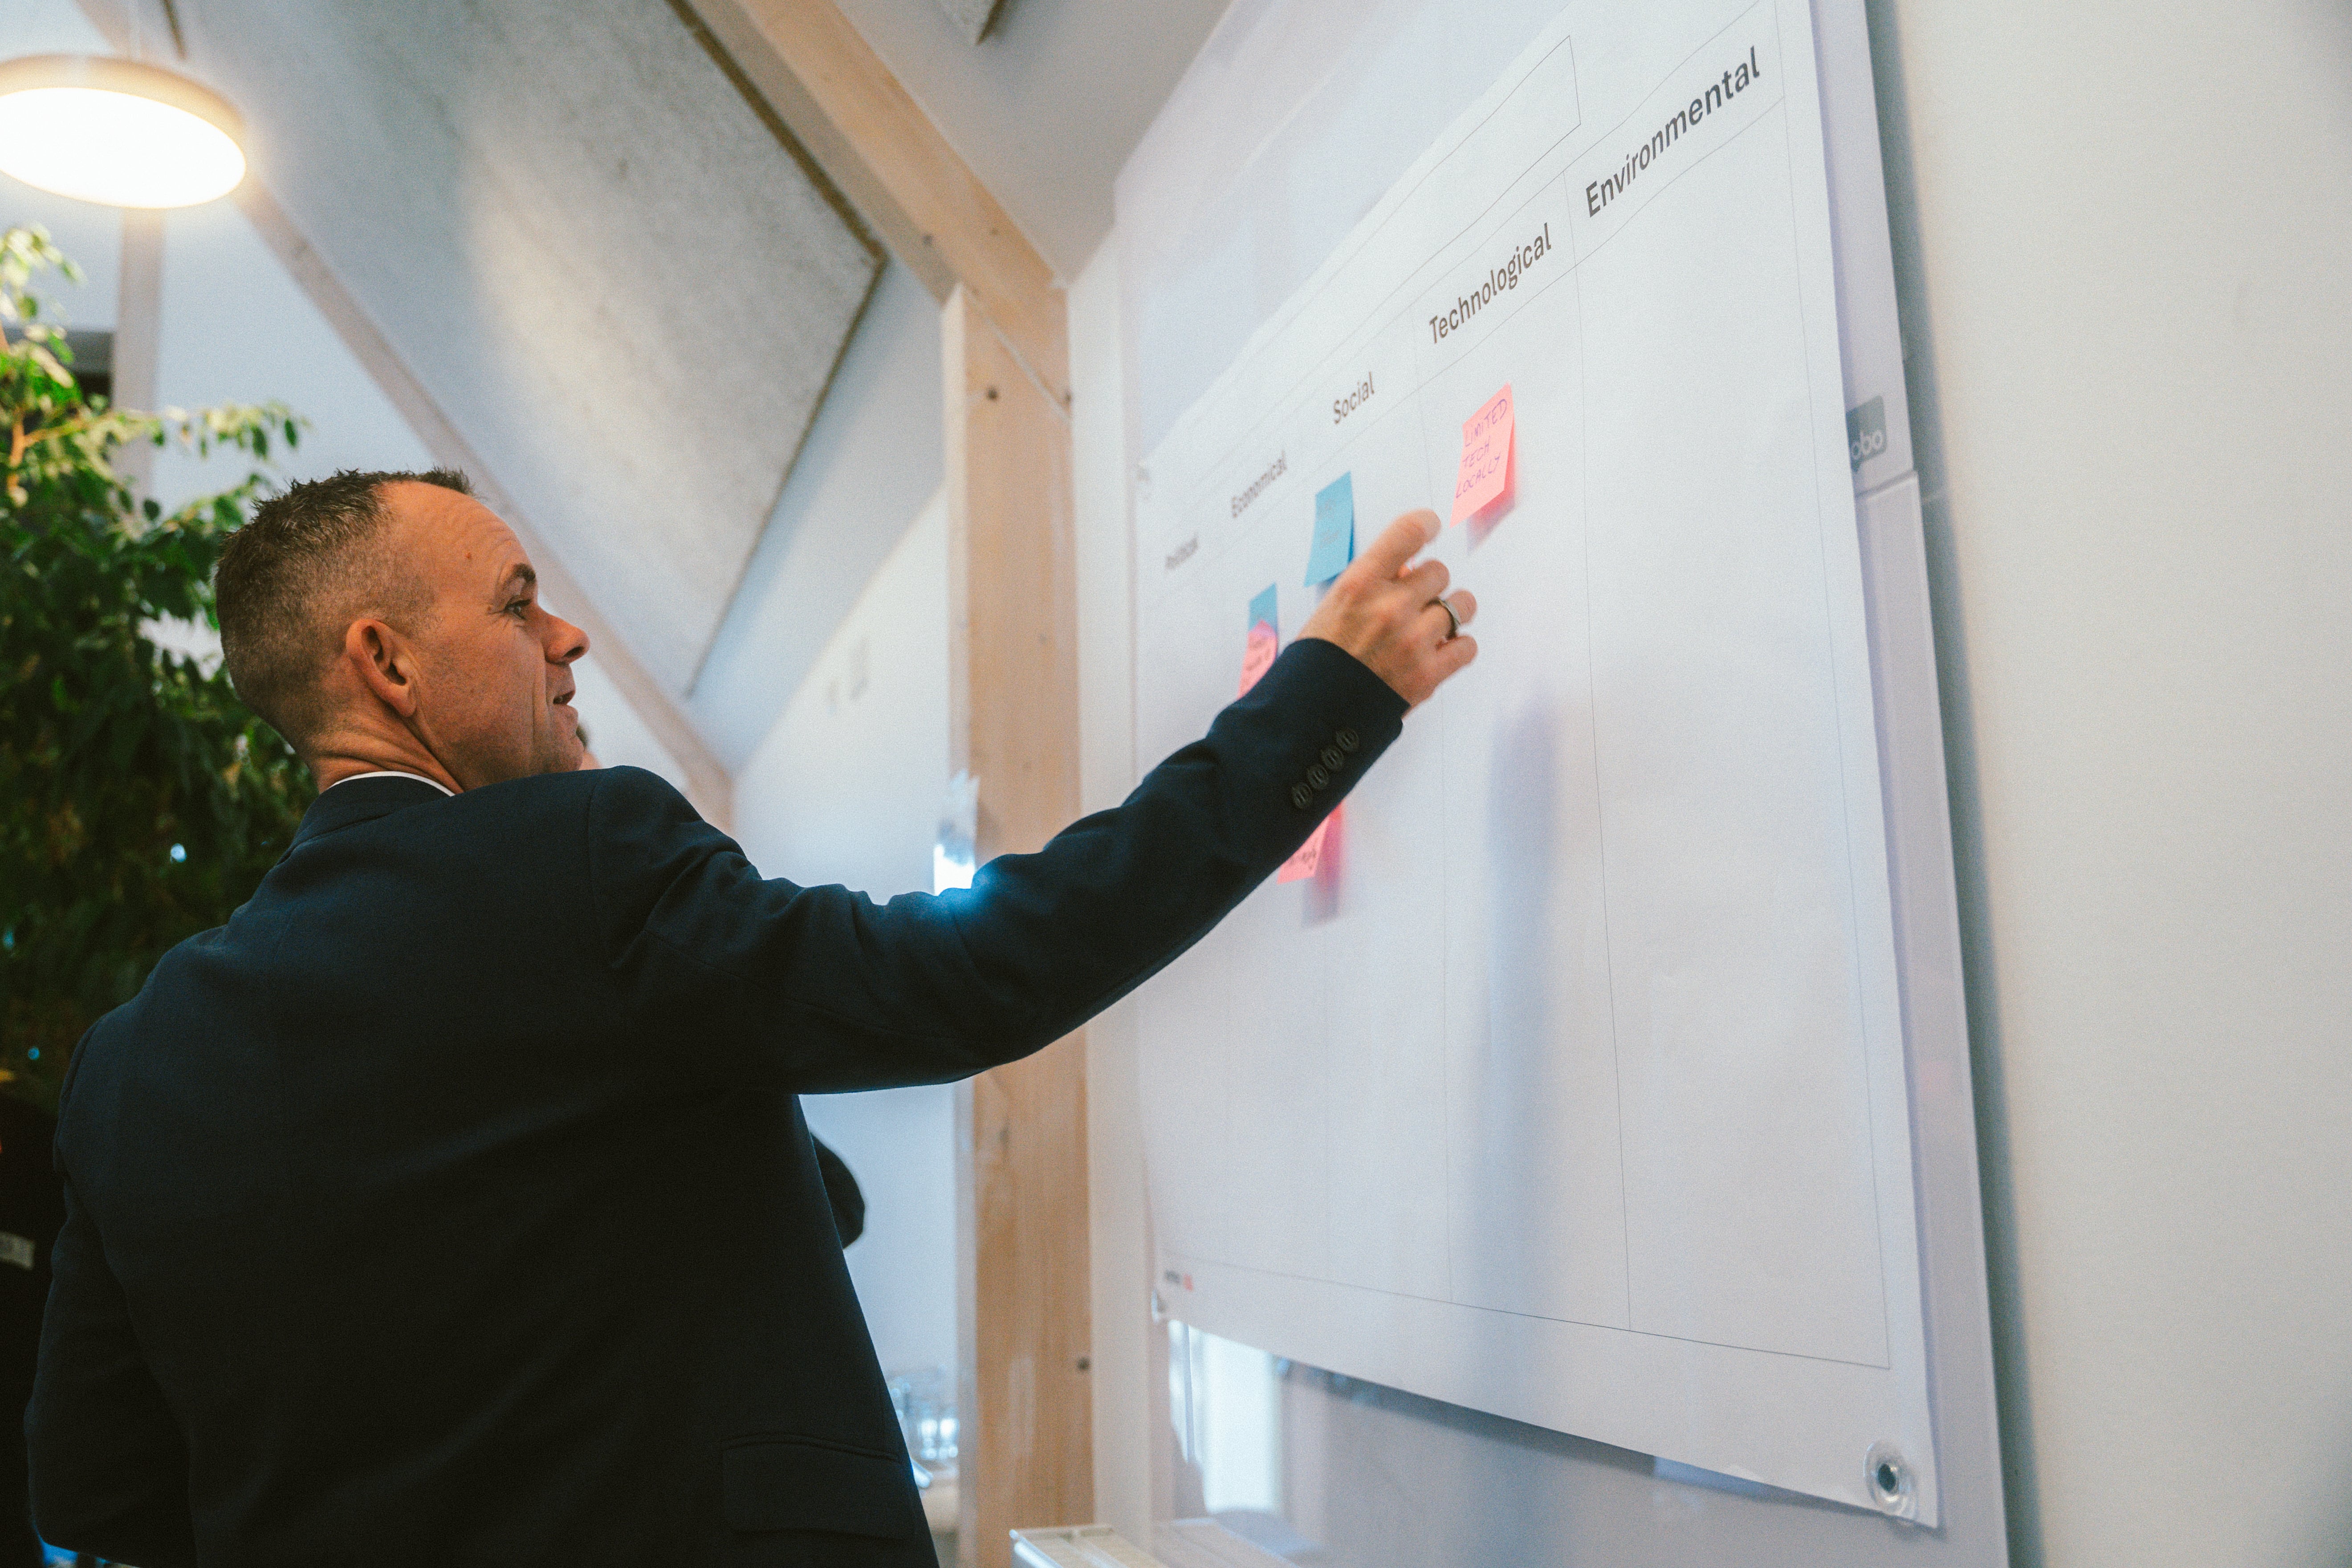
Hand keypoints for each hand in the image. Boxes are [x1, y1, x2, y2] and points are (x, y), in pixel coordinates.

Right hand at [1298, 509, 1476, 706]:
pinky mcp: (1429, 674)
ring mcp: (1413, 641)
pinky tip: (1440, 653)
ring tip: (1432, 628)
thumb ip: (1371, 584)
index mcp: (1359, 584)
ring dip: (1450, 613)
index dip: (1425, 524)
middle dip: (1430, 584)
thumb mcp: (1333, 608)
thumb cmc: (1319, 660)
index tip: (1430, 526)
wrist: (1312, 715)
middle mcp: (1389, 607)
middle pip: (1439, 571)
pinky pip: (1467, 646)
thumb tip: (1407, 569)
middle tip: (1414, 602)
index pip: (1408, 532)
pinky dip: (1458, 648)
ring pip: (1462, 605)